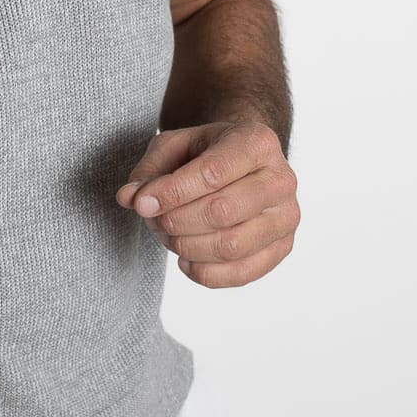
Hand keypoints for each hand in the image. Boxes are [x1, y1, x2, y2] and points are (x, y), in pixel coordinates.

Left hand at [114, 118, 299, 286]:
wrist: (242, 164)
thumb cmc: (206, 152)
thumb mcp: (174, 146)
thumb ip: (149, 170)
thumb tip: (130, 198)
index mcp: (257, 142)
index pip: (212, 174)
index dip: (171, 193)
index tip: (141, 204)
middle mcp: (280, 179)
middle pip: (222, 212)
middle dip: (176, 221)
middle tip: (154, 220)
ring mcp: (286, 217)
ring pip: (231, 246)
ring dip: (186, 247)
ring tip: (168, 236)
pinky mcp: (282, 247)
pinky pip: (241, 273)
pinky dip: (204, 272)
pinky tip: (187, 258)